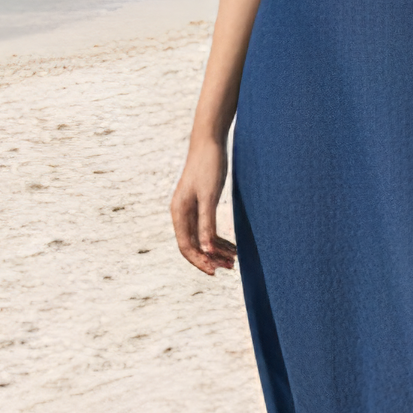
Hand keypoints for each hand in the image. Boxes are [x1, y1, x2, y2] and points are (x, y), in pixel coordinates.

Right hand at [171, 136, 235, 274]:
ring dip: (216, 250)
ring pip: (201, 238)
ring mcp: (190, 209)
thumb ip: (206, 224)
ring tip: (234, 260)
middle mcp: (181, 213)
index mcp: (179, 212)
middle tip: (230, 267)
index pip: (186, 246)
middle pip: (193, 245)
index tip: (216, 271)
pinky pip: (207, 228)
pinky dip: (218, 239)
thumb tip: (207, 251)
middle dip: (211, 258)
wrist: (209, 141)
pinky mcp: (200, 204)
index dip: (200, 261)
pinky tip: (231, 245)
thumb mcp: (209, 196)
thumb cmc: (208, 166)